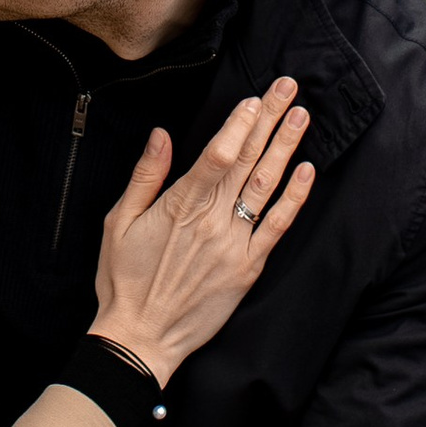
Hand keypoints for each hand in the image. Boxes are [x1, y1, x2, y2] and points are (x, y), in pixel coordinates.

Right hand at [88, 80, 314, 386]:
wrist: (141, 338)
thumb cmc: (123, 278)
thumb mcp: (119, 221)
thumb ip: (145, 176)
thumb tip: (161, 134)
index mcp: (180, 206)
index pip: (218, 155)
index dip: (239, 124)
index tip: (254, 99)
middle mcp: (212, 222)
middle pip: (246, 161)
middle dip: (268, 120)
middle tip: (288, 88)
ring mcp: (234, 246)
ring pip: (265, 187)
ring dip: (285, 148)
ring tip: (301, 117)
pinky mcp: (247, 268)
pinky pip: (275, 227)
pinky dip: (293, 199)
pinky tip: (306, 172)